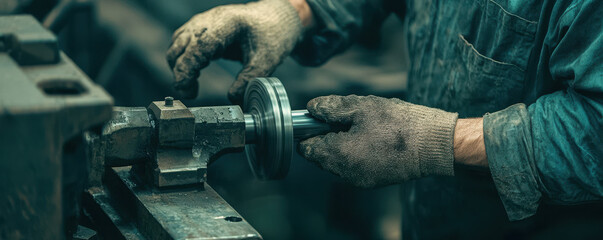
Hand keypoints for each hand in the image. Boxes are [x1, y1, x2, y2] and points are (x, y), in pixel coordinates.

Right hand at [166, 0, 302, 101]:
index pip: (196, 47)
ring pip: (177, 44)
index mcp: (226, 24)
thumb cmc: (273, 33)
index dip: (186, 70)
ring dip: (180, 66)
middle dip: (180, 72)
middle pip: (180, 46)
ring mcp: (203, 21)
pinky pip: (183, 42)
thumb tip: (232, 99)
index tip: (187, 91)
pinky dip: (184, 59)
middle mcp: (209, 20)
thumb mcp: (266, 61)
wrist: (276, 17)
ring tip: (193, 85)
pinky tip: (197, 72)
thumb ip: (249, 81)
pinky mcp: (202, 27)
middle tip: (191, 93)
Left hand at [299, 95, 458, 187]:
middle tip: (345, 120)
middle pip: (321, 157)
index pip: (307, 149)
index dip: (309, 131)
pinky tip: (372, 140)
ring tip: (362, 129)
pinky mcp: (372, 182)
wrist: (433, 144)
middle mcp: (345, 173)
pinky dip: (356, 155)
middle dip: (327, 139)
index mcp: (338, 154)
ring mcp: (359, 180)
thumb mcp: (361, 107)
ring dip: (342, 147)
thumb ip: (331, 108)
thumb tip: (312, 109)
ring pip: (337, 163)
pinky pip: (353, 168)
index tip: (320, 119)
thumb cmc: (399, 123)